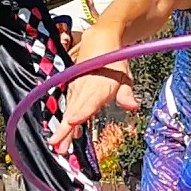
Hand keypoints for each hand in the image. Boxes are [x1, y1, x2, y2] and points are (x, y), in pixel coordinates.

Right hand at [47, 31, 138, 154]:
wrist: (99, 43)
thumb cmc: (113, 62)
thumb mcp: (125, 77)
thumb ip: (126, 94)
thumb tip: (132, 106)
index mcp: (97, 86)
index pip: (88, 102)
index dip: (81, 112)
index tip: (73, 122)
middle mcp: (83, 89)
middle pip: (73, 112)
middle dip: (65, 130)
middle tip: (59, 148)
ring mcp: (75, 90)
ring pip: (68, 112)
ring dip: (62, 130)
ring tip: (58, 146)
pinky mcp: (72, 91)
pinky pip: (68, 108)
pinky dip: (66, 122)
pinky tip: (64, 136)